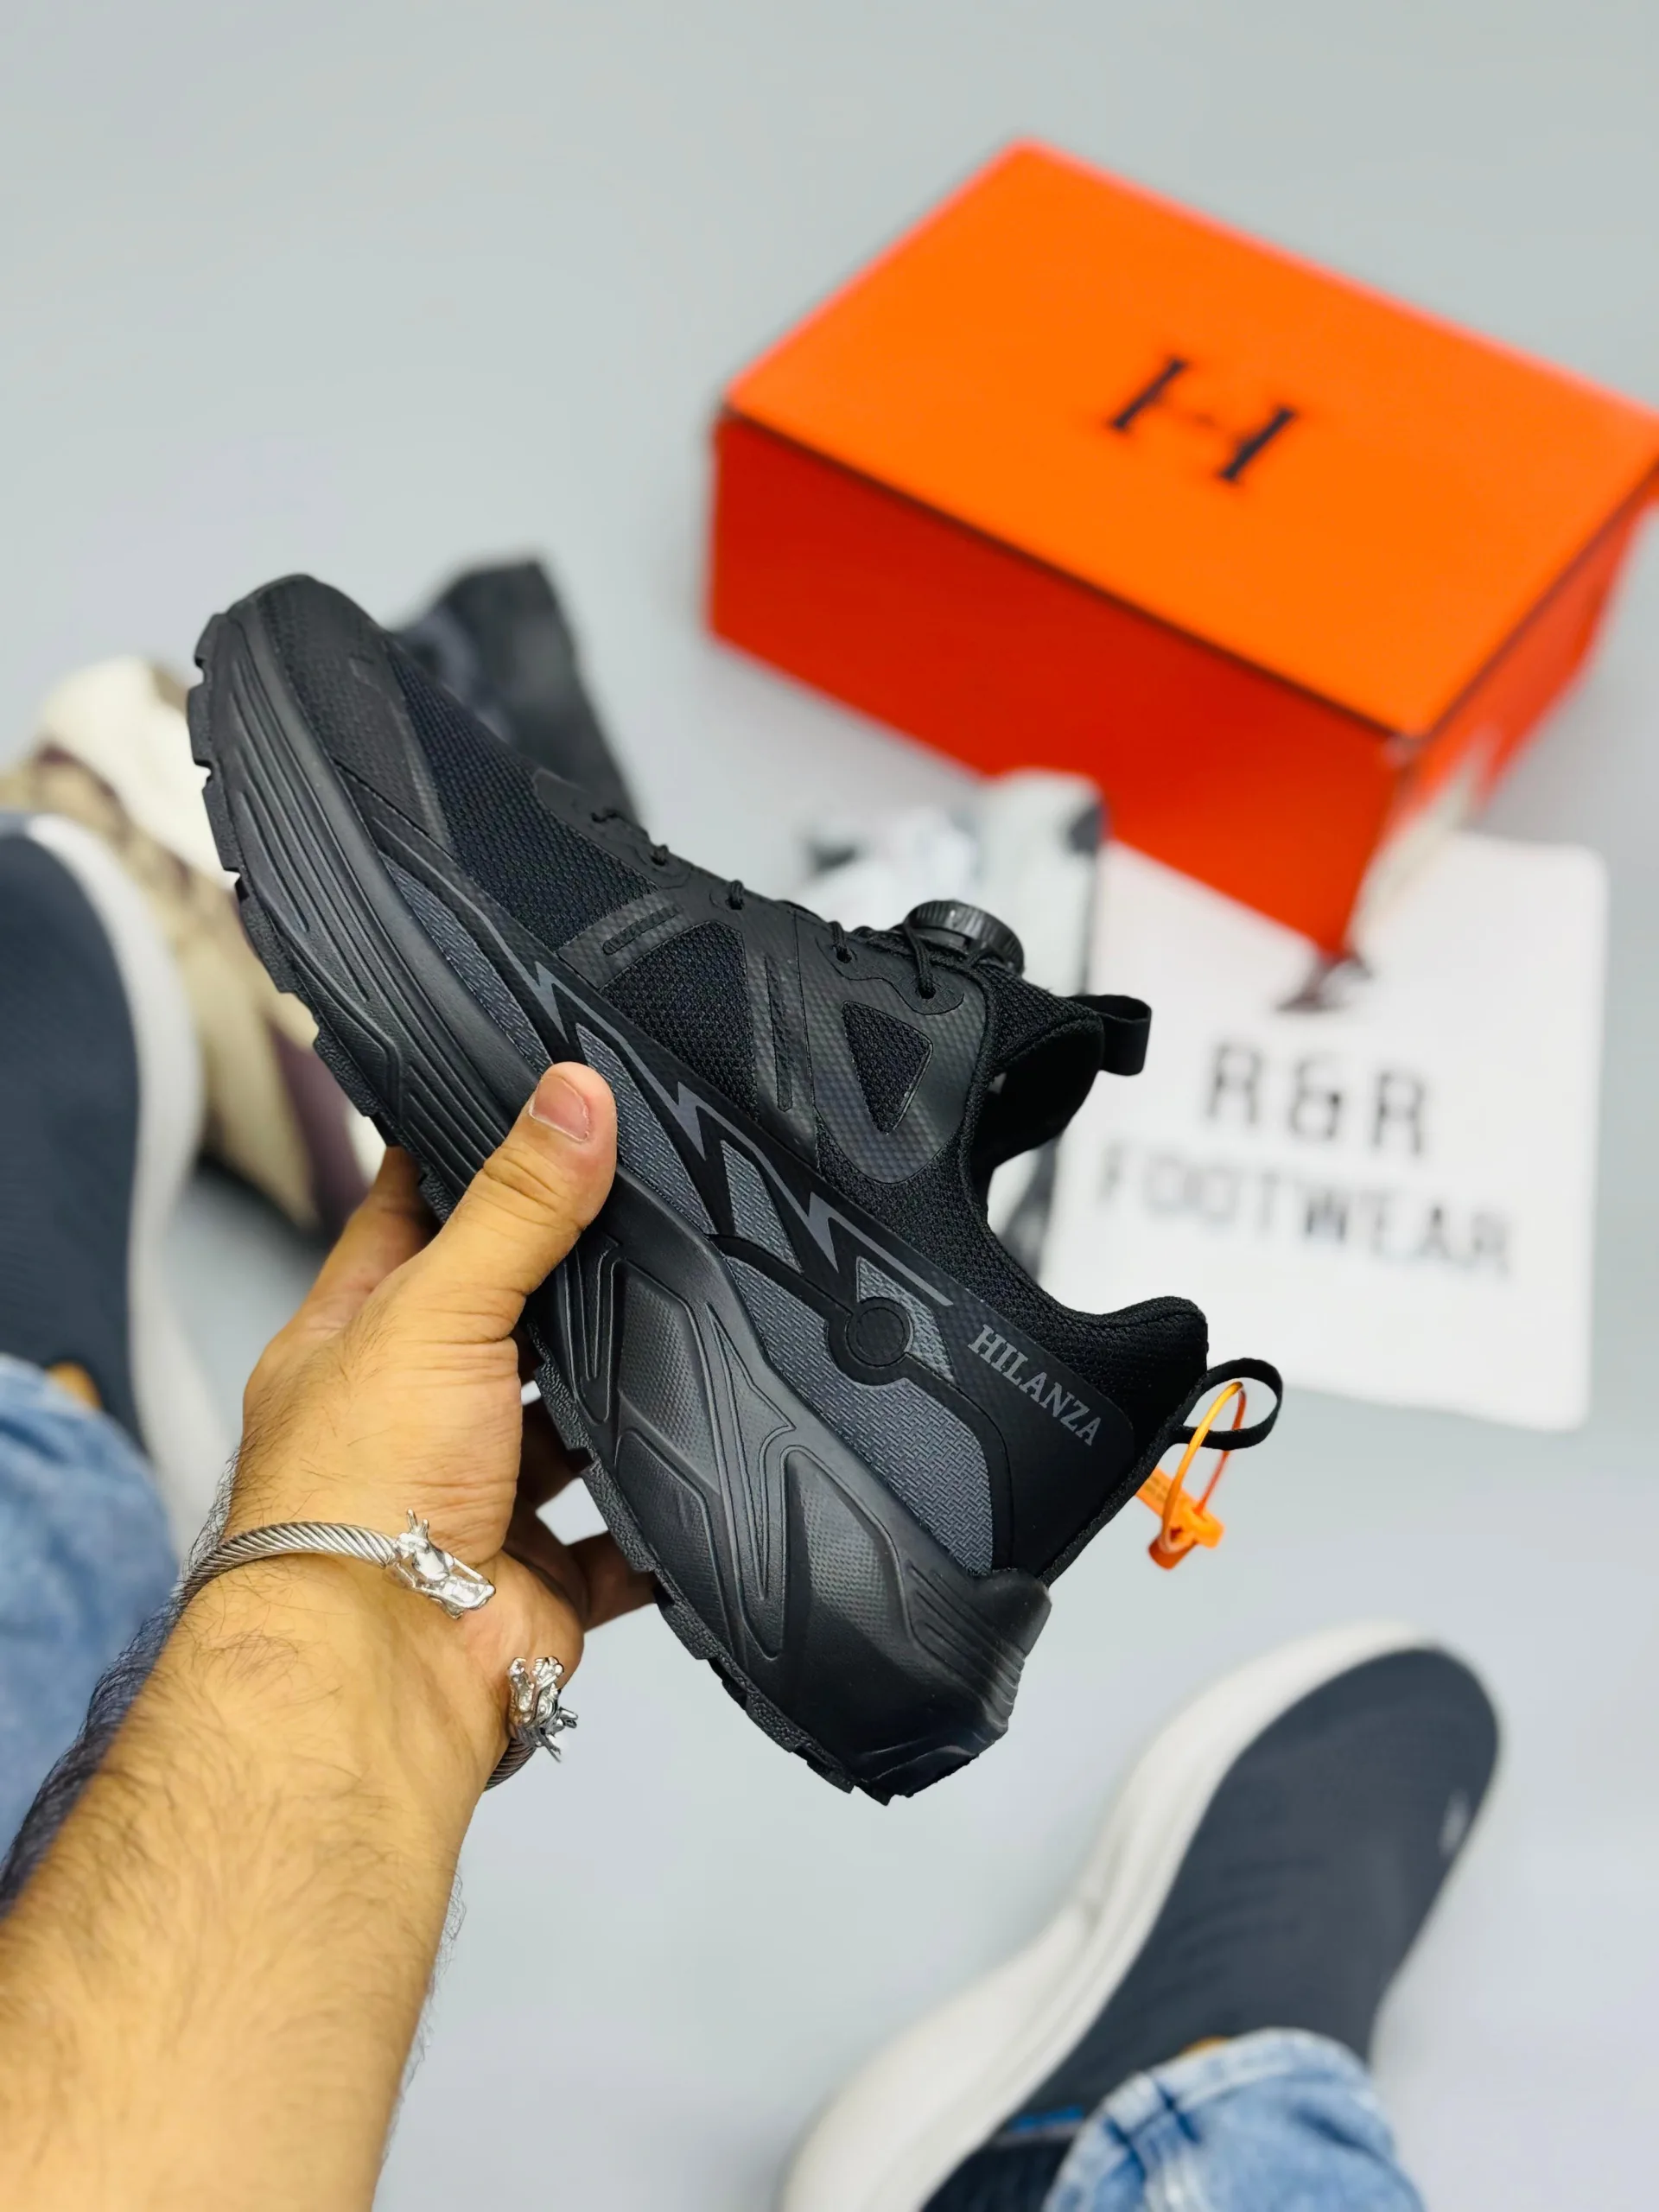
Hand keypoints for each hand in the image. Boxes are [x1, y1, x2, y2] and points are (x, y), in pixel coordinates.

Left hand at [216, 1061, 652, 1772]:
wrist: (379, 1669)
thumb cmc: (360, 1491)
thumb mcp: (436, 1307)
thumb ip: (517, 1206)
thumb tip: (573, 1094)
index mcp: (357, 1340)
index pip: (409, 1221)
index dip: (466, 1165)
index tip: (533, 1113)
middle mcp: (412, 1416)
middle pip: (504, 1324)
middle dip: (570, 1286)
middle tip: (650, 1215)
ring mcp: (477, 1498)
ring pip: (566, 1429)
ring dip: (617, 1398)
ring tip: (694, 1324)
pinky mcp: (538, 1576)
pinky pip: (618, 1542)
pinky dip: (658, 1517)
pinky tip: (704, 1467)